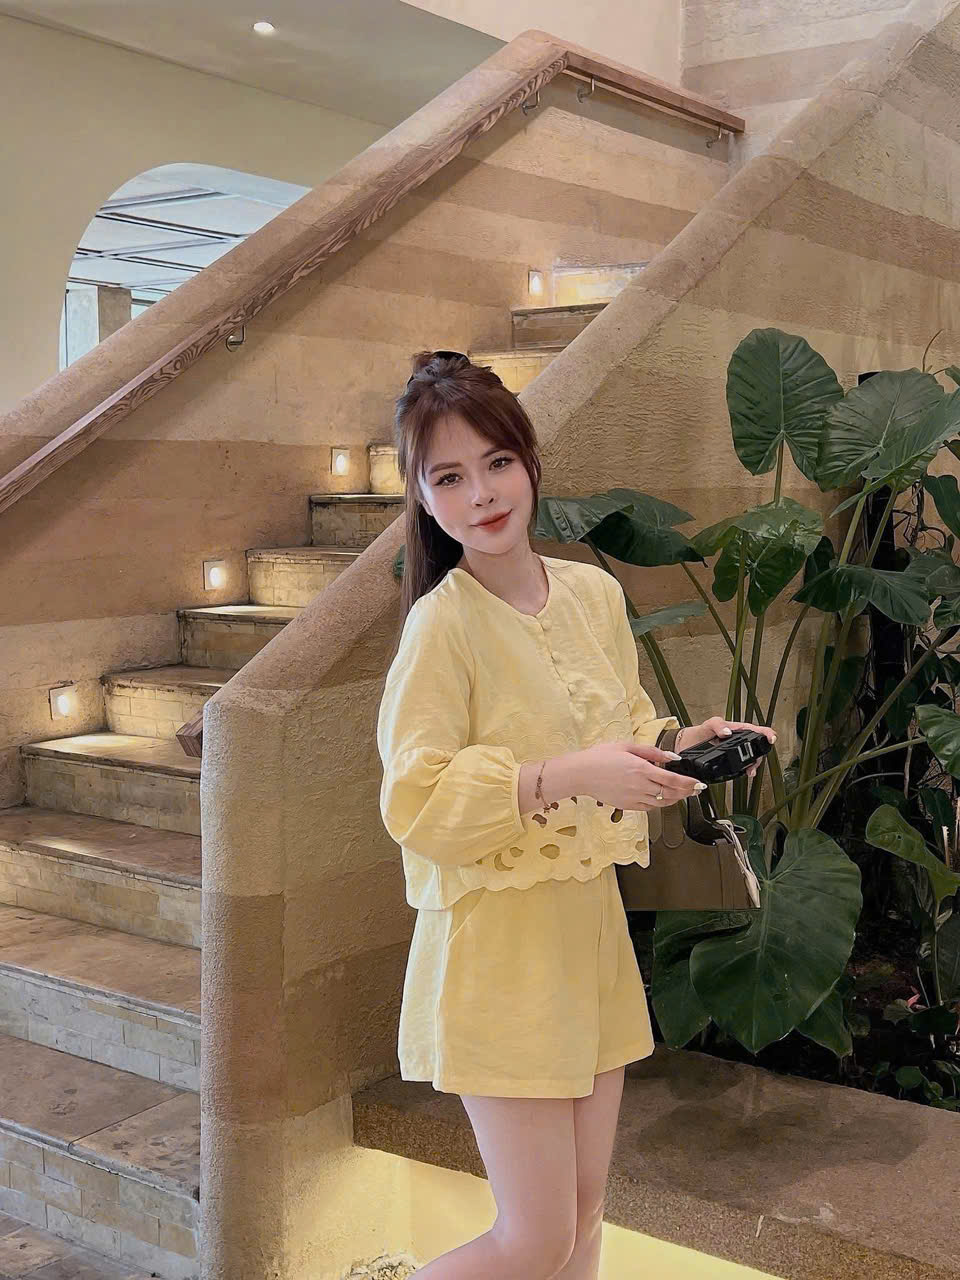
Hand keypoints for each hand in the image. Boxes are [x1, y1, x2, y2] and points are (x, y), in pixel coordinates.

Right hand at [580, 741, 705, 810]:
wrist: (581, 773)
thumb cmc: (600, 757)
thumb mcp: (627, 746)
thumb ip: (651, 752)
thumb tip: (670, 757)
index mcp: (642, 769)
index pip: (673, 779)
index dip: (689, 783)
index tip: (698, 784)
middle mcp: (640, 786)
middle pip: (671, 793)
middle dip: (687, 792)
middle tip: (696, 790)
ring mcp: (634, 798)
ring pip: (662, 803)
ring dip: (675, 799)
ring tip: (682, 795)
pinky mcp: (628, 805)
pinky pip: (649, 808)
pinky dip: (659, 804)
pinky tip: (662, 799)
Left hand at [681, 716, 776, 779]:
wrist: (687, 745)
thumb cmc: (700, 731)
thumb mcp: (709, 723)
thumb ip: (718, 725)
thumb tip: (728, 732)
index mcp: (738, 730)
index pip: (757, 730)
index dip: (766, 733)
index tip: (771, 738)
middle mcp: (739, 742)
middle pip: (757, 748)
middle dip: (760, 755)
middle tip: (755, 762)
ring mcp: (735, 753)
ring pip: (751, 759)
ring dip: (753, 765)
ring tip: (750, 770)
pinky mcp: (730, 763)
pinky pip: (741, 767)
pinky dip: (745, 770)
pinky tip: (744, 773)